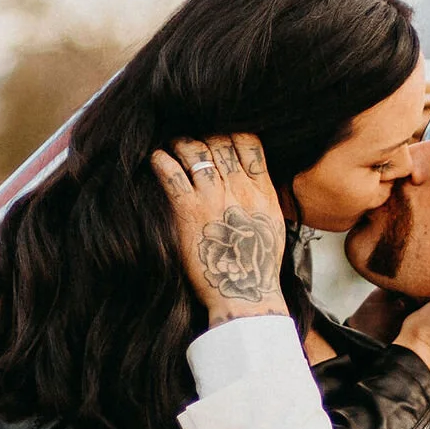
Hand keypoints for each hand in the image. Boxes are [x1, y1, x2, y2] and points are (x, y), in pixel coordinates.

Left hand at [151, 131, 286, 320]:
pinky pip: (170, 174)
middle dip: (204, 136)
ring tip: (173, 145)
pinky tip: (157, 159)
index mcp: (262, 191)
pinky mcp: (187, 211)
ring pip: (195, 151)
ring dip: (181, 144)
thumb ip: (262, 197)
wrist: (244, 294)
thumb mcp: (272, 225)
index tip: (219, 137)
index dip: (231, 134)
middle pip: (219, 142)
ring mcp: (211, 197)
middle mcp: (237, 188)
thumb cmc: (257, 266)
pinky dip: (161, 161)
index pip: (248, 143)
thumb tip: (250, 179)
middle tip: (193, 140)